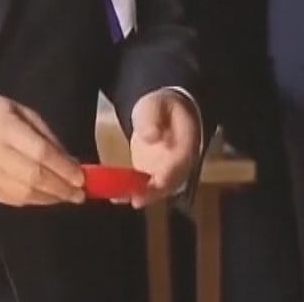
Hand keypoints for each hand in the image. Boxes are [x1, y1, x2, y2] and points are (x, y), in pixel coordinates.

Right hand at [0, 89, 85, 206]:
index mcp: (5, 128)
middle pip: (34, 177)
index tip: (81, 177)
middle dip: (62, 188)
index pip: (40, 153)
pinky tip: (46, 198)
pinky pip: (12, 200)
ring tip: (68, 197)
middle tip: (80, 194)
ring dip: (50, 198)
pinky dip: (33, 201)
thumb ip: (45, 135)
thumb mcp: (21, 111)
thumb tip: (69, 161)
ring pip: (24, 193)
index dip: (63, 168)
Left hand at [128, 91, 201, 208]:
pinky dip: (132, 192)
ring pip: (158, 189)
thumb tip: (151, 136)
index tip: (156, 183)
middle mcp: (181, 162)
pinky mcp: (153, 174)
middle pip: (171, 182)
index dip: (169, 175)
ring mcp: (168, 170)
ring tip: (121, 197)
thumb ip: (153, 119)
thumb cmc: (161, 105)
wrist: (162, 110)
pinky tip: (116, 196)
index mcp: (187, 142)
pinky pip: (145, 187)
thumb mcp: (156, 104)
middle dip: (154, 193)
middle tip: (136, 199)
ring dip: (142, 196)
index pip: (181, 162)